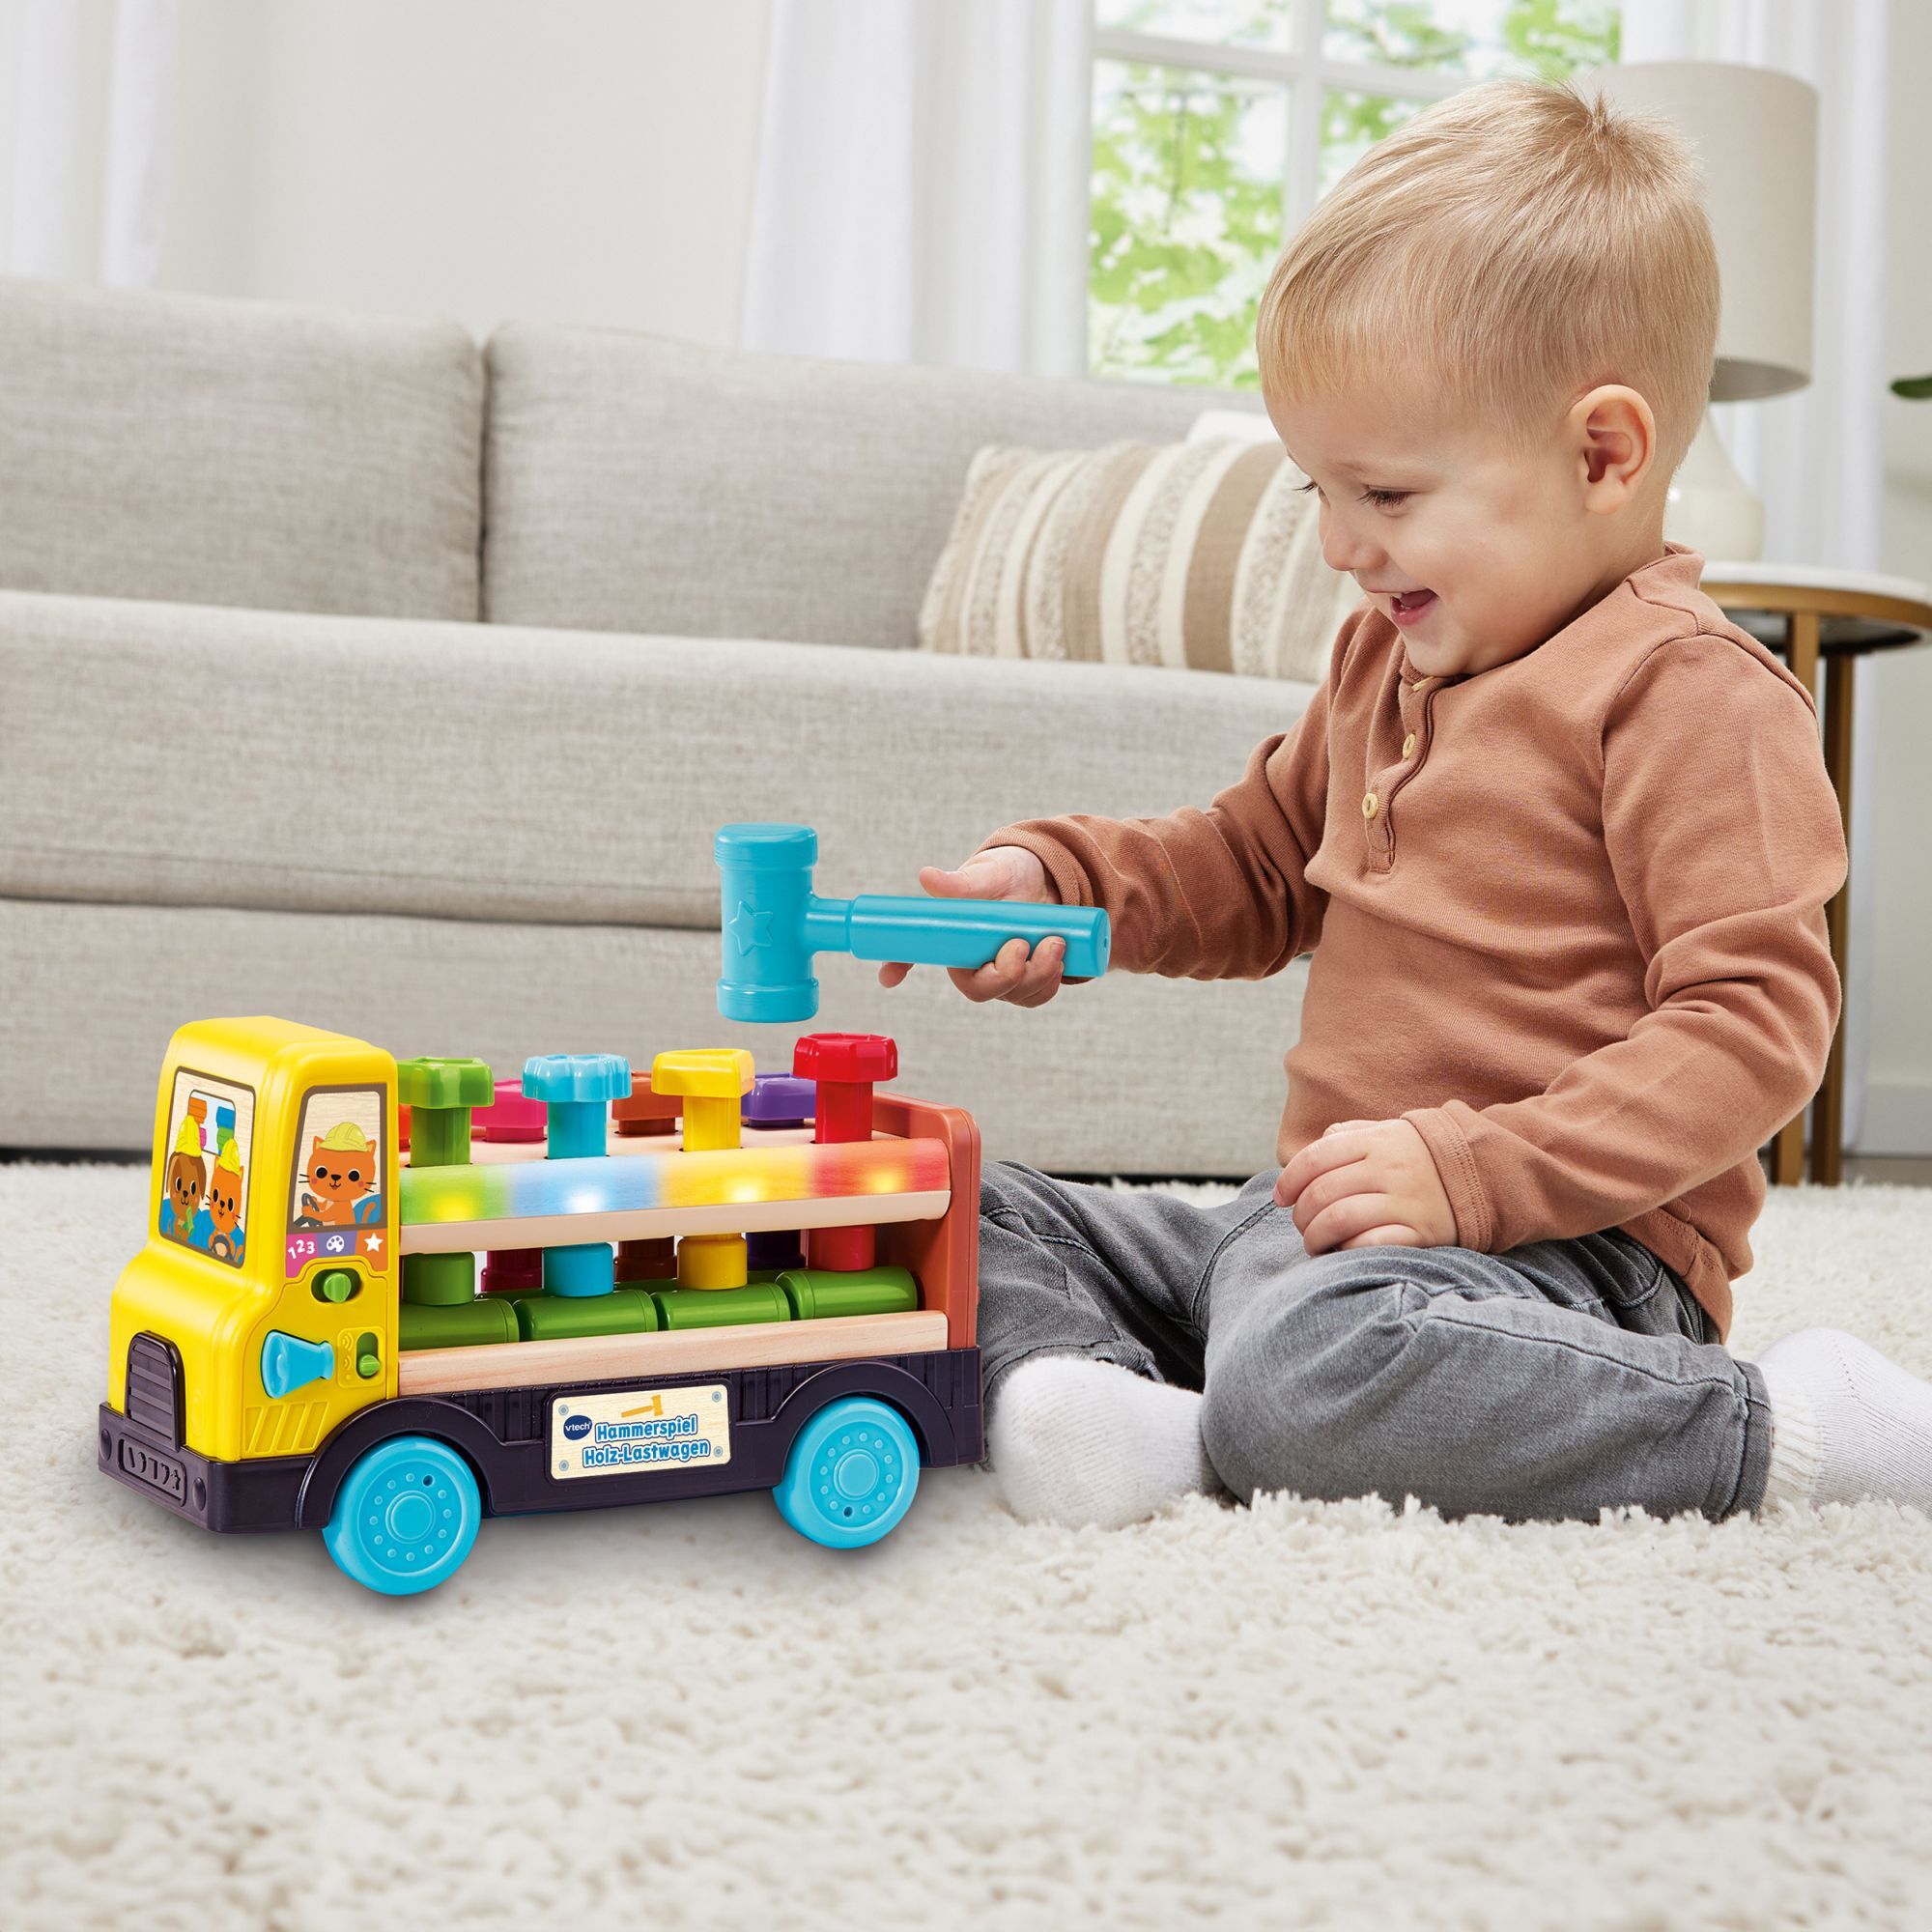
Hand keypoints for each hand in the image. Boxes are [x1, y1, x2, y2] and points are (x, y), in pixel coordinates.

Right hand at [876, 846, 1067, 1006]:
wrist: (1045, 878)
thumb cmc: (1006, 875)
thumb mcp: (987, 874)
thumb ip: (961, 882)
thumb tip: (926, 877)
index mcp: (952, 940)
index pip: (916, 957)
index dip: (898, 967)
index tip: (887, 976)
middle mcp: (975, 964)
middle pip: (981, 990)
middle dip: (1006, 974)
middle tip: (1022, 944)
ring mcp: (1004, 975)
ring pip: (1015, 994)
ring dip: (1037, 974)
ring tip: (1054, 942)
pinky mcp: (1031, 979)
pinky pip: (1039, 994)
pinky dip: (1051, 980)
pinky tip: (1060, 958)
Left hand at [1274, 1117, 1458, 1253]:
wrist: (1483, 1174)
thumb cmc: (1419, 1157)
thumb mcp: (1385, 1133)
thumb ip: (1345, 1137)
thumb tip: (1303, 1158)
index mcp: (1376, 1140)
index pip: (1315, 1158)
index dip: (1288, 1180)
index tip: (1280, 1197)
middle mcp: (1389, 1167)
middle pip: (1322, 1193)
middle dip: (1301, 1215)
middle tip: (1301, 1225)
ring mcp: (1406, 1200)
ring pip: (1339, 1219)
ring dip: (1316, 1237)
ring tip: (1315, 1243)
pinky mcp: (1422, 1231)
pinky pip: (1372, 1243)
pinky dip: (1348, 1249)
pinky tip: (1344, 1250)